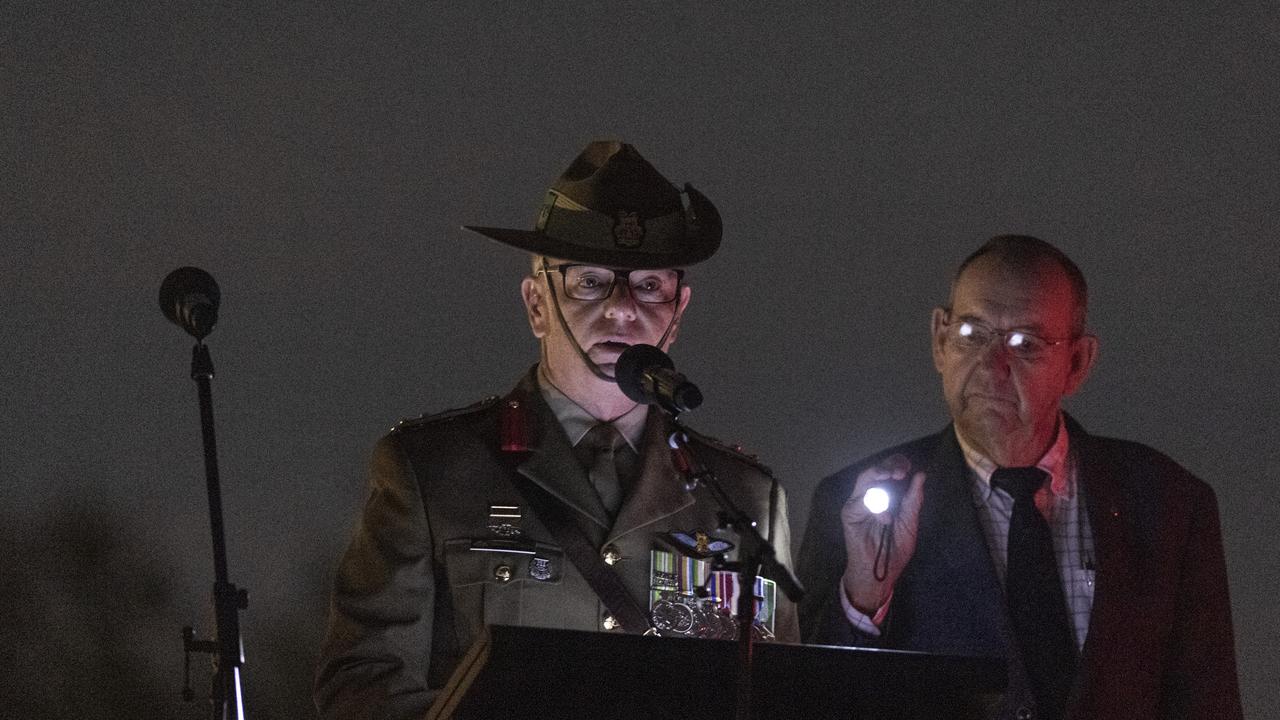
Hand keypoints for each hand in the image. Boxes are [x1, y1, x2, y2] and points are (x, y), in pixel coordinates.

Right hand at [840, 454, 924, 614]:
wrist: (881, 571)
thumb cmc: (895, 550)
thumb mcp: (910, 523)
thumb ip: (913, 500)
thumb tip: (920, 475)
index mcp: (889, 496)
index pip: (891, 473)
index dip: (898, 465)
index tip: (909, 468)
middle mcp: (873, 496)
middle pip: (877, 471)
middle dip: (888, 466)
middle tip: (899, 472)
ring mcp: (859, 503)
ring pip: (865, 479)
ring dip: (879, 476)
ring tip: (891, 479)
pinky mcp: (850, 513)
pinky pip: (860, 500)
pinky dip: (874, 506)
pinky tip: (885, 519)